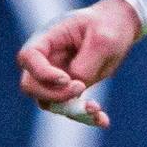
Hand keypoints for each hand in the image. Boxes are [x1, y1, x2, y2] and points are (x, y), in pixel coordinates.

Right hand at [16, 0, 140, 128]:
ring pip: (48, 102)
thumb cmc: (109, 26)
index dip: (42, 73)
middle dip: (54, 95)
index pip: (28, 57)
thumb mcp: (103, 40)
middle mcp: (46, 59)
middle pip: (30, 85)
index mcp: (48, 37)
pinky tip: (103, 120)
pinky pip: (68, 108)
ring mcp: (55, 76)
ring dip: (71, 110)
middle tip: (81, 89)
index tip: (66, 78)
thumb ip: (85, 65)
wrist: (119, 28)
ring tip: (96, 109)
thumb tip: (76, 87)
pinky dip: (84, 117)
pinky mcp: (68, 89)